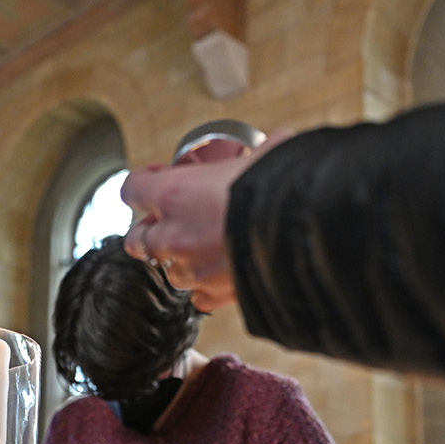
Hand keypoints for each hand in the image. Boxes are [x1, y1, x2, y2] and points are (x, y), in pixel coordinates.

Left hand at [119, 132, 289, 311]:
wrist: (313, 235)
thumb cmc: (285, 191)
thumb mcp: (268, 157)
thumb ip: (257, 155)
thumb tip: (277, 147)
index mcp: (175, 194)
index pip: (131, 190)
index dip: (142, 182)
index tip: (154, 179)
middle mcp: (174, 235)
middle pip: (138, 239)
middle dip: (151, 230)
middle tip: (169, 222)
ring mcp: (192, 269)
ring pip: (167, 271)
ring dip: (180, 260)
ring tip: (202, 249)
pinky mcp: (214, 294)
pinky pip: (198, 297)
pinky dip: (206, 287)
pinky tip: (221, 274)